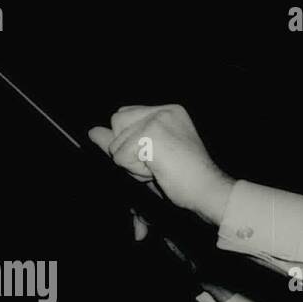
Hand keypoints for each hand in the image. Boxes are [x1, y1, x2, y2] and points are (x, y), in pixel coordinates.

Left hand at [88, 104, 235, 224]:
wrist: (209, 191)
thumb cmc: (186, 180)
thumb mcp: (148, 159)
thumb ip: (120, 143)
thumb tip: (92, 132)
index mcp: (167, 112)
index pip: (125, 117)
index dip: (130, 143)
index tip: (157, 160)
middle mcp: (163, 110)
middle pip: (117, 123)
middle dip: (129, 151)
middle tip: (158, 165)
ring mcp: (158, 119)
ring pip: (117, 142)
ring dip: (133, 163)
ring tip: (160, 169)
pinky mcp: (151, 132)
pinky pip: (121, 155)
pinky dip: (135, 170)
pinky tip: (159, 171)